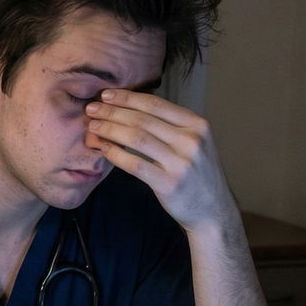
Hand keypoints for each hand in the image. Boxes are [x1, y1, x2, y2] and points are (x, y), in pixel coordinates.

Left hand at [84, 90, 235, 231]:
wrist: (213, 211)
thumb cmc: (197, 174)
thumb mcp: (194, 142)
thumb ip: (171, 126)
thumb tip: (131, 107)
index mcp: (197, 124)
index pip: (156, 104)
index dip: (127, 97)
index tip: (106, 94)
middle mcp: (191, 140)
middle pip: (143, 119)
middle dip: (113, 111)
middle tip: (92, 108)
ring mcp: (181, 163)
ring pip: (137, 138)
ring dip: (110, 130)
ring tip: (93, 127)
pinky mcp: (169, 184)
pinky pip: (135, 164)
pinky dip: (115, 154)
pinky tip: (103, 149)